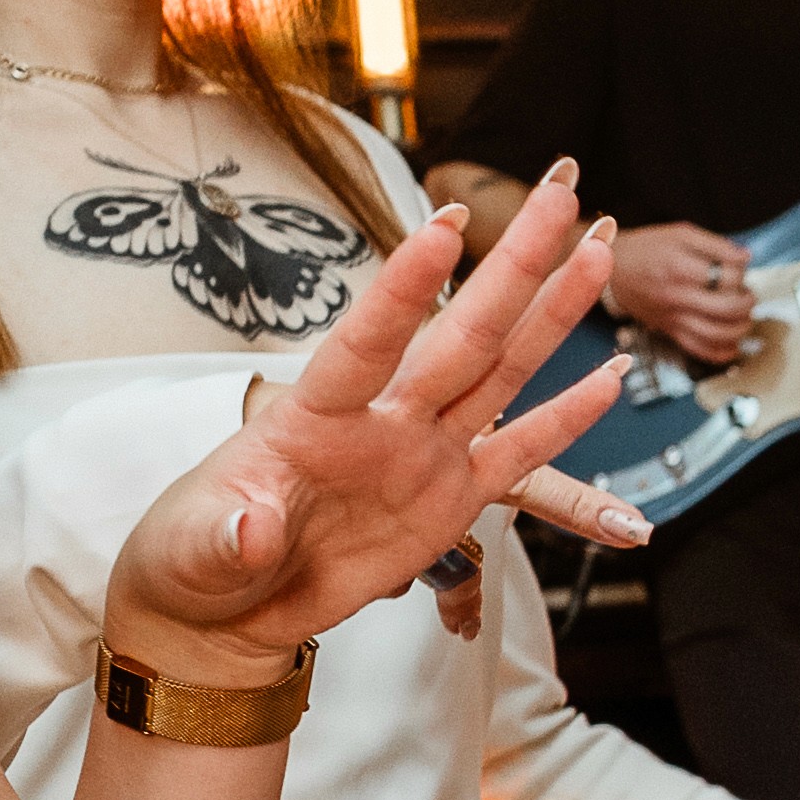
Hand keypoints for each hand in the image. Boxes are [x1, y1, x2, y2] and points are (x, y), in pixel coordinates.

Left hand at [105, 171, 645, 662]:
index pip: (366, 343)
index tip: (444, 226)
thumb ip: (227, 535)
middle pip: (462, 331)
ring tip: (599, 250)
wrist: (226, 609)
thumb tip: (253, 529)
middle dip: (515, 260)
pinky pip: (520, 454)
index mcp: (312, 417)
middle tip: (560, 190)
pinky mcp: (451, 501)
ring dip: (552, 312)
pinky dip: (564, 420)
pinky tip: (607, 379)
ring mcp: (422, 454)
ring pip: (501, 371)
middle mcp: (380, 420)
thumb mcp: (192, 550)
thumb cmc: (195, 559)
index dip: (404, 287)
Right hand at [611, 217, 755, 369]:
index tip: (738, 267)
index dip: (742, 272)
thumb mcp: (681, 234)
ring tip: (743, 315)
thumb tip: (745, 257)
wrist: (614, 270)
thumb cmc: (648, 249)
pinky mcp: (671, 332)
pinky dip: (723, 351)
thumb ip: (716, 244)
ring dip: (741, 327)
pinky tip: (732, 341)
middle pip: (728, 308)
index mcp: (680, 268)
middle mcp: (677, 297)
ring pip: (719, 335)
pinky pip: (701, 351)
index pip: (728, 277)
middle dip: (747, 301)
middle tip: (746, 293)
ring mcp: (674, 319)